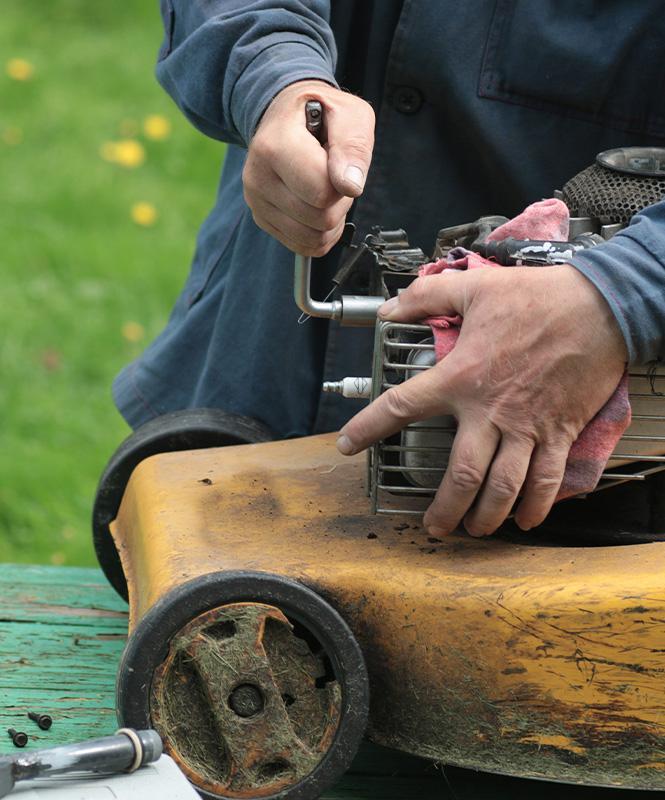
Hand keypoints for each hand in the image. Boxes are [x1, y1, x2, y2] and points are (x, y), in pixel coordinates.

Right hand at [243, 80, 374, 255]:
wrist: (284, 116)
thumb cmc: (319, 114)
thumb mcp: (349, 114)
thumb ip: (354, 147)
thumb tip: (351, 185)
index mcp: (275, 146)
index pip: (321, 192)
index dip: (342, 183)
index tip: (337, 161)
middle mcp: (258, 177)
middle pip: (320, 219)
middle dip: (338, 201)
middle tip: (332, 173)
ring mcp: (257, 202)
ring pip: (313, 238)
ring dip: (330, 219)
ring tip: (324, 187)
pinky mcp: (262, 219)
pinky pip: (304, 246)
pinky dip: (319, 233)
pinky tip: (316, 205)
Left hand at [337, 265, 627, 535]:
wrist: (601, 307)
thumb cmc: (538, 297)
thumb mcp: (474, 287)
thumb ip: (426, 297)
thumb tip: (390, 309)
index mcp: (460, 377)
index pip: (401, 407)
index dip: (368, 428)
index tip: (348, 445)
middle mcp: (489, 411)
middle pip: (460, 475)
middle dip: (444, 509)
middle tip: (433, 527)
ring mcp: (526, 427)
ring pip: (502, 487)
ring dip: (486, 516)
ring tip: (473, 530)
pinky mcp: (558, 432)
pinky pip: (547, 480)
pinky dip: (537, 505)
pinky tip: (526, 520)